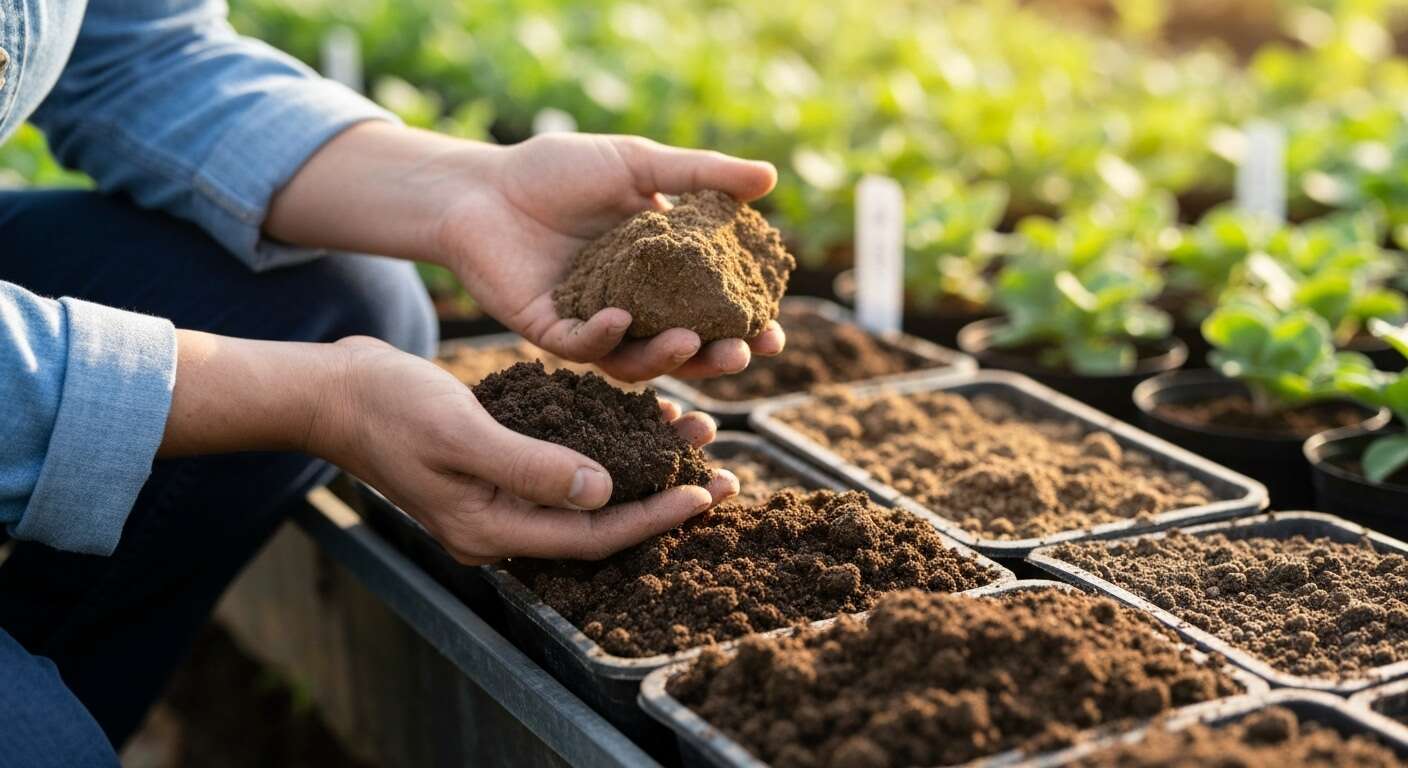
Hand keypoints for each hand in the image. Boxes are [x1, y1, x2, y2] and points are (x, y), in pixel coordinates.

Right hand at [312, 337, 737, 562]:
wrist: (331, 391)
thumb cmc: (388, 408)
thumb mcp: (462, 433)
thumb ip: (531, 467)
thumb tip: (603, 492)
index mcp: (490, 528)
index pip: (591, 535)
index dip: (653, 517)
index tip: (706, 492)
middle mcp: (498, 524)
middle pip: (598, 521)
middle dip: (661, 493)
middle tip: (722, 466)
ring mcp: (495, 498)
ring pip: (586, 491)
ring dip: (639, 464)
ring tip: (692, 431)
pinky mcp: (495, 468)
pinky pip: (562, 465)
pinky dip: (603, 444)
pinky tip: (637, 416)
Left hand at [434, 133, 785, 380]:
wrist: (481, 185)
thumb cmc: (557, 170)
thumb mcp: (636, 164)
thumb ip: (701, 175)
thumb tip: (771, 177)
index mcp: (661, 273)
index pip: (713, 306)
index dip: (745, 321)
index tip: (773, 328)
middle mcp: (633, 306)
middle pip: (685, 345)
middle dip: (717, 356)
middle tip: (744, 353)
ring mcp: (593, 324)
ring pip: (638, 359)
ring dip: (668, 358)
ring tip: (692, 343)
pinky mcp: (551, 332)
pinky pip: (584, 345)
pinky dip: (604, 335)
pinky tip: (621, 318)